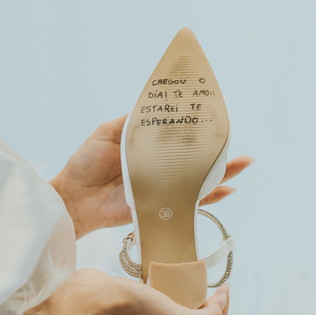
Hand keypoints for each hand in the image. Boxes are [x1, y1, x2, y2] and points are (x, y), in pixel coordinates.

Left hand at [50, 115, 253, 238]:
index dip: (197, 132)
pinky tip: (227, 191)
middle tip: (237, 145)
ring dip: (222, 174)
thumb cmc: (85, 164)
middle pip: (194, 161)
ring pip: (198, 181)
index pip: (177, 140)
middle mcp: (158, 169)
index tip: (215, 120)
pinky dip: (208, 198)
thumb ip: (131, 122)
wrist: (72, 197)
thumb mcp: (107, 133)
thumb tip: (153, 106)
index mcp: (147, 150)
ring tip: (243, 163)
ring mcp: (161, 189)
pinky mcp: (159, 207)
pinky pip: (187, 204)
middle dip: (218, 154)